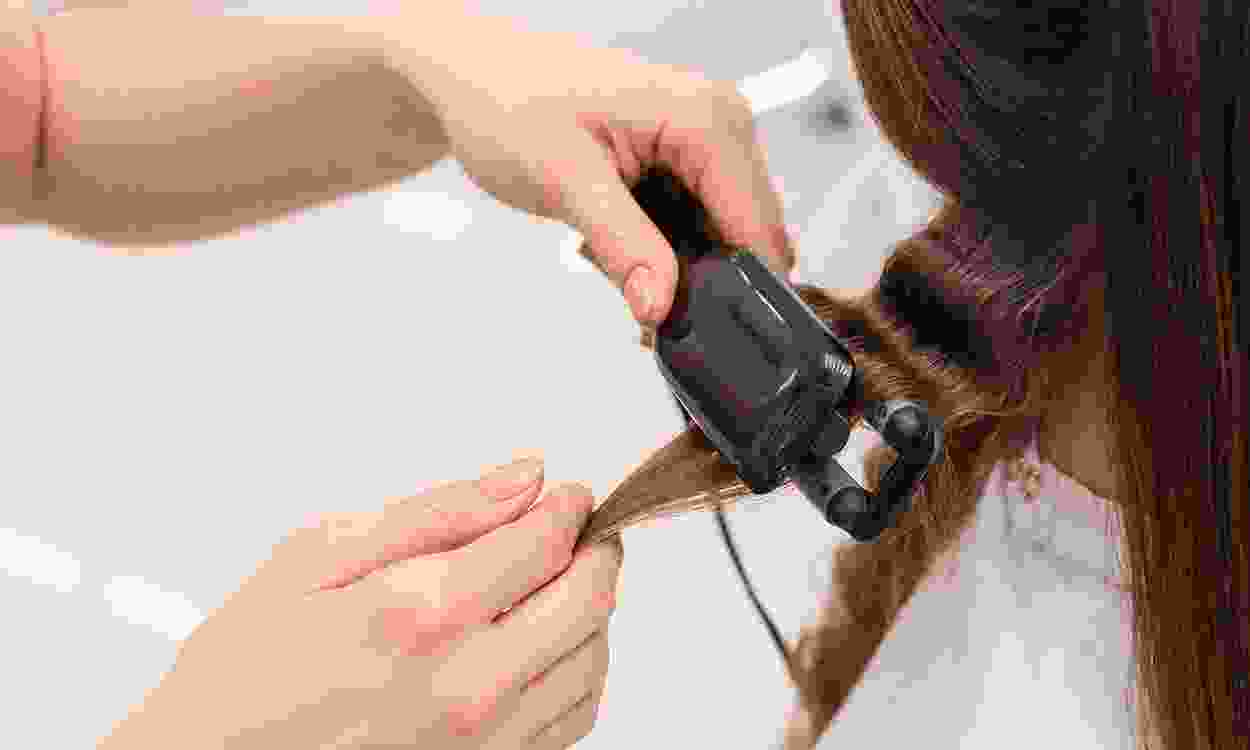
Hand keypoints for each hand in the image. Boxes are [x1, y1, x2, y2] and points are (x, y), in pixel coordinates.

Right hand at [100, 456, 623, 749]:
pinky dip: (577, 668)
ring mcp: (487, 741)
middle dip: (595, 547)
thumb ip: (431, 513)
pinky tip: (542, 645)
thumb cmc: (244, 677)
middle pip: (589, 597)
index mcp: (419, 616)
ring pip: (593, 657)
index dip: (567, 504)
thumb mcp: (313, 559)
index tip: (563, 493)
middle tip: (574, 526)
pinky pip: (575, 716)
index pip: (546, 541)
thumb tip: (517, 477)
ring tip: (554, 582)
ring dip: (590, 606)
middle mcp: (466, 684)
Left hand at [404, 11, 795, 327]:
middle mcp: (720, 122)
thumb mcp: (564, 179)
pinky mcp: (684, 156)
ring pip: (719, 237)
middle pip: (746, 237)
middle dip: (695, 282)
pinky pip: (695, 222)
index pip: (755, 225)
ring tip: (607, 258)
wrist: (473, 74)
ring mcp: (705, 139)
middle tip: (634, 303)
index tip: (686, 329)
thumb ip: (622, 245)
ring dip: (672, 268)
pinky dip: (659, 248)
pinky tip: (611, 241)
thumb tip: (662, 306)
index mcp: (705, 118)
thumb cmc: (506, 102)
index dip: (730, 289)